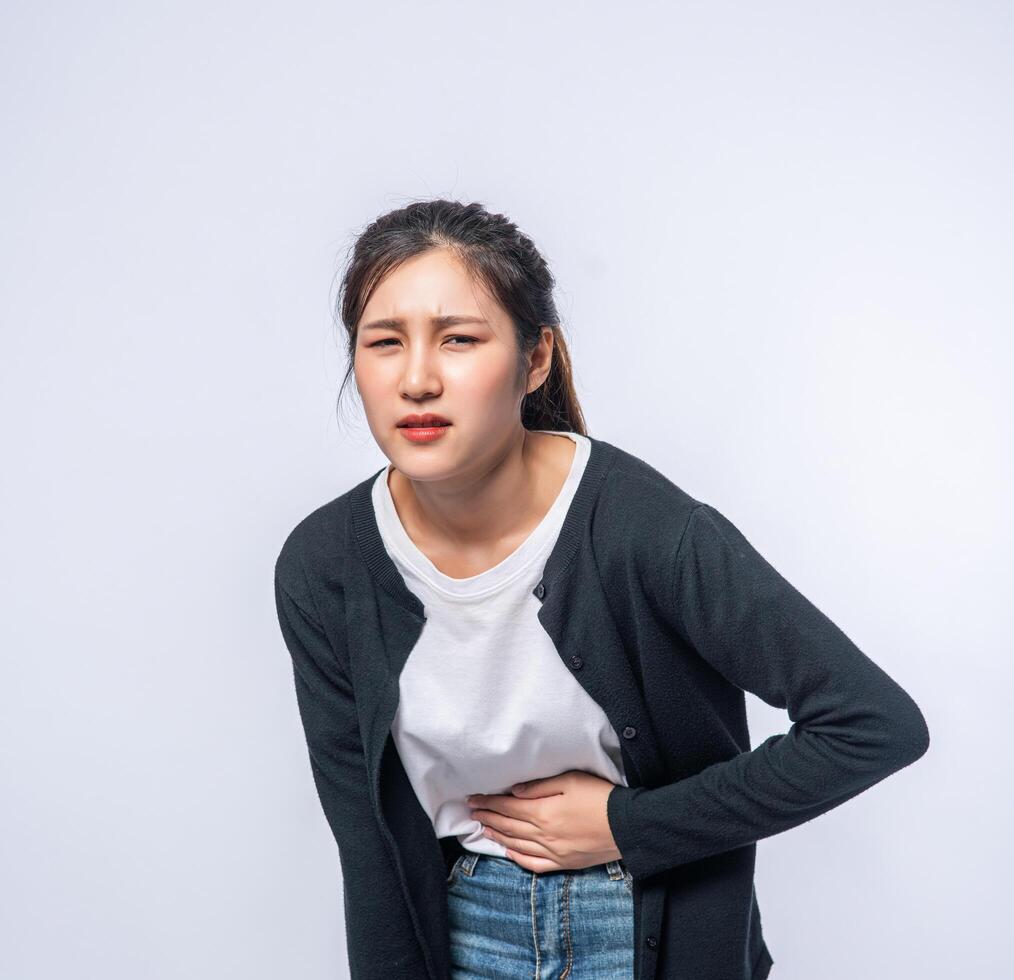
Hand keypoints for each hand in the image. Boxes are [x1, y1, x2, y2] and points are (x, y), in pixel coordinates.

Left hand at [466, 770, 621, 872]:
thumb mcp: (570, 780)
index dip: (489, 803)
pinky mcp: (564, 862)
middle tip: (472, 812)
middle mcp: (544, 835)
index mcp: (543, 813)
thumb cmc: (600, 797)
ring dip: (498, 836)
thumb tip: (514, 791)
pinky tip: (509, 852)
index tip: (474, 799)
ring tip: (484, 828)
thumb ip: (540, 786)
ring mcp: (553, 852)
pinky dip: (518, 858)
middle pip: (509, 826)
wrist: (628, 825)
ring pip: (517, 845)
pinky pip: (535, 864)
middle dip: (488, 817)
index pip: (507, 807)